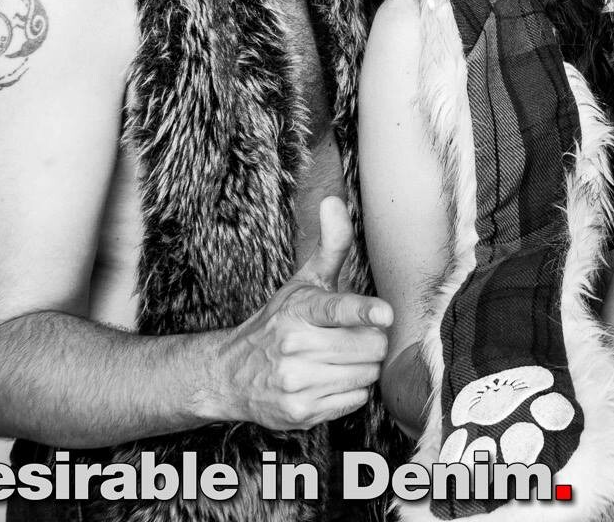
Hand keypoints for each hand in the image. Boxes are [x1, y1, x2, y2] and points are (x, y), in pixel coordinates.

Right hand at [206, 196, 392, 430]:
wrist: (229, 374)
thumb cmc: (278, 323)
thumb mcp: (302, 282)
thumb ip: (330, 245)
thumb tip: (334, 201)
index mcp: (300, 310)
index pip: (337, 308)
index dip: (363, 311)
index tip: (384, 314)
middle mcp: (295, 346)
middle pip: (371, 345)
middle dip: (369, 340)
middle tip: (349, 337)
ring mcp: (295, 382)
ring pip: (367, 374)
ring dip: (362, 367)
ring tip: (337, 359)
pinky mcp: (300, 413)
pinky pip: (356, 400)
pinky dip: (351, 391)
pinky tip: (328, 381)